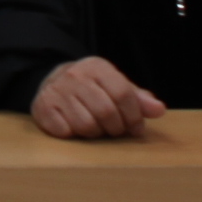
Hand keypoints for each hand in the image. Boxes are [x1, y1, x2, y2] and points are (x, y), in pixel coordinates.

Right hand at [29, 57, 164, 138]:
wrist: (52, 82)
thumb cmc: (92, 89)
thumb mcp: (116, 87)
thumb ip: (138, 99)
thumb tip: (159, 110)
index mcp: (97, 67)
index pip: (123, 94)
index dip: (134, 116)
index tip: (136, 128)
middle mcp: (75, 75)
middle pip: (106, 112)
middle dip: (115, 128)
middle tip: (114, 130)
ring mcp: (57, 90)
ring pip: (86, 125)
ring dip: (95, 133)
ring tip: (94, 127)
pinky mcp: (42, 106)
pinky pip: (65, 131)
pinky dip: (73, 135)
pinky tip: (74, 126)